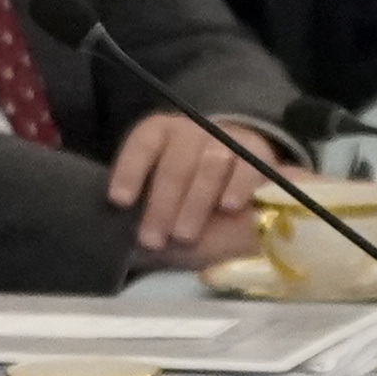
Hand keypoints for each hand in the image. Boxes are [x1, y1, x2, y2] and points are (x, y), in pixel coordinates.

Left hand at [103, 107, 268, 267]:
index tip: (120, 201)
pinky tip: (227, 206)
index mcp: (162, 137)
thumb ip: (142, 222)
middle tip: (152, 239)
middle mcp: (192, 134)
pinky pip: (247, 166)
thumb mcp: (163, 213)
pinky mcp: (258, 155)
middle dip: (162, 203)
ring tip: (184, 235)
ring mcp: (227, 141)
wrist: (250, 198)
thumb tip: (118, 241)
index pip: (143, 143)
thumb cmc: (191, 206)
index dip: (129, 170)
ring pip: (210, 163)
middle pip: (176, 161)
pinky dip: (237, 186)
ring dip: (195, 201)